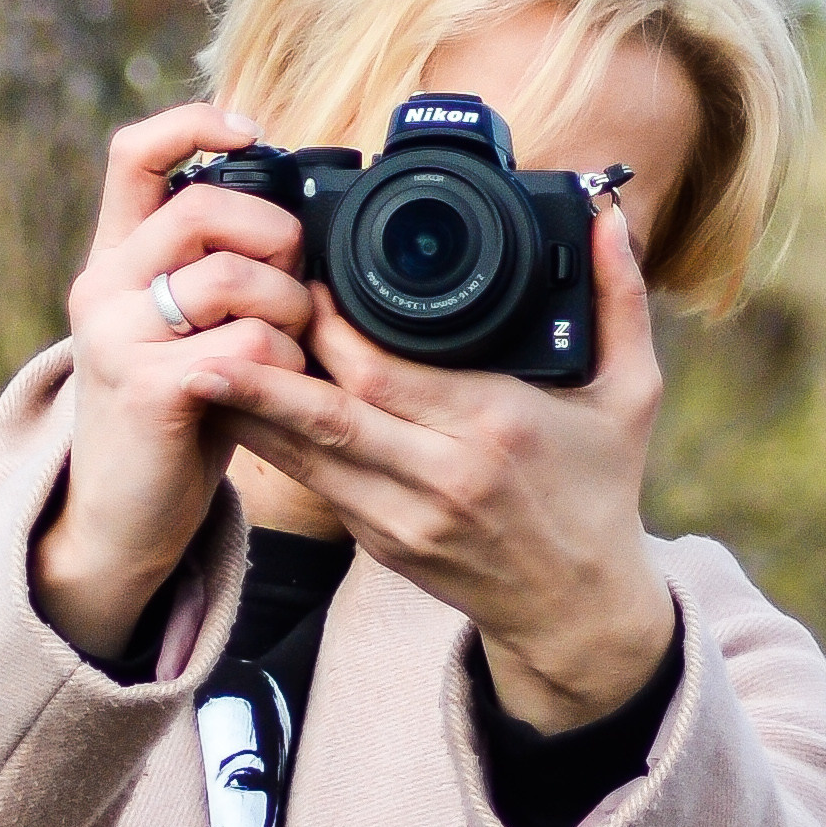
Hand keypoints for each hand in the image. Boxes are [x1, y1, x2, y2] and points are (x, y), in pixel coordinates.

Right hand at [32, 104, 312, 660]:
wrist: (120, 521)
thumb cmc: (173, 422)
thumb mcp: (182, 331)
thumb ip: (214, 272)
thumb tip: (297, 223)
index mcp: (112, 261)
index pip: (133, 154)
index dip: (193, 125)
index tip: (250, 132)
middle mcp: (101, 288)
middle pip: (203, 210)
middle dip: (275, 239)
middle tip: (298, 286)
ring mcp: (116, 338)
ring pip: (232, 277)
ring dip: (290, 310)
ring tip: (295, 349)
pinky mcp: (147, 389)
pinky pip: (246, 346)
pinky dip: (285, 364)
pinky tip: (283, 389)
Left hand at [201, 197, 674, 729]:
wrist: (577, 614)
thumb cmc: (602, 495)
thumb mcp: (632, 395)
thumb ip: (620, 299)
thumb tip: (608, 212)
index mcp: (497, 430)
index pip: (387, 373)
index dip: (331, 327)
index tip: (301, 276)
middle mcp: (442, 479)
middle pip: (328, 412)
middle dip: (267, 361)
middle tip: (220, 305)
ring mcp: (403, 519)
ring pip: (302, 454)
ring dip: (247, 406)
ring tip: (193, 354)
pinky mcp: (378, 544)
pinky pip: (311, 484)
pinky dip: (270, 444)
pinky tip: (235, 404)